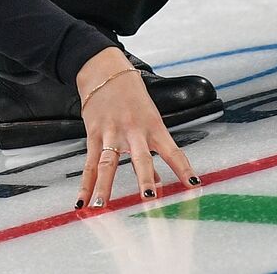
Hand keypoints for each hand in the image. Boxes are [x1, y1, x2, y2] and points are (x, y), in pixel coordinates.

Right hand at [74, 48, 199, 208]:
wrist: (105, 71)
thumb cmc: (131, 96)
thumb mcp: (149, 120)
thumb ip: (152, 152)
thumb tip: (159, 180)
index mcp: (153, 127)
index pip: (173, 151)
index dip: (184, 169)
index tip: (193, 185)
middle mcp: (134, 131)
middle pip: (140, 158)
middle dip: (145, 180)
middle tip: (148, 199)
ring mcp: (112, 133)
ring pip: (109, 162)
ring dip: (105, 186)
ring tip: (102, 206)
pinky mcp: (94, 134)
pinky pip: (89, 163)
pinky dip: (86, 184)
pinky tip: (83, 200)